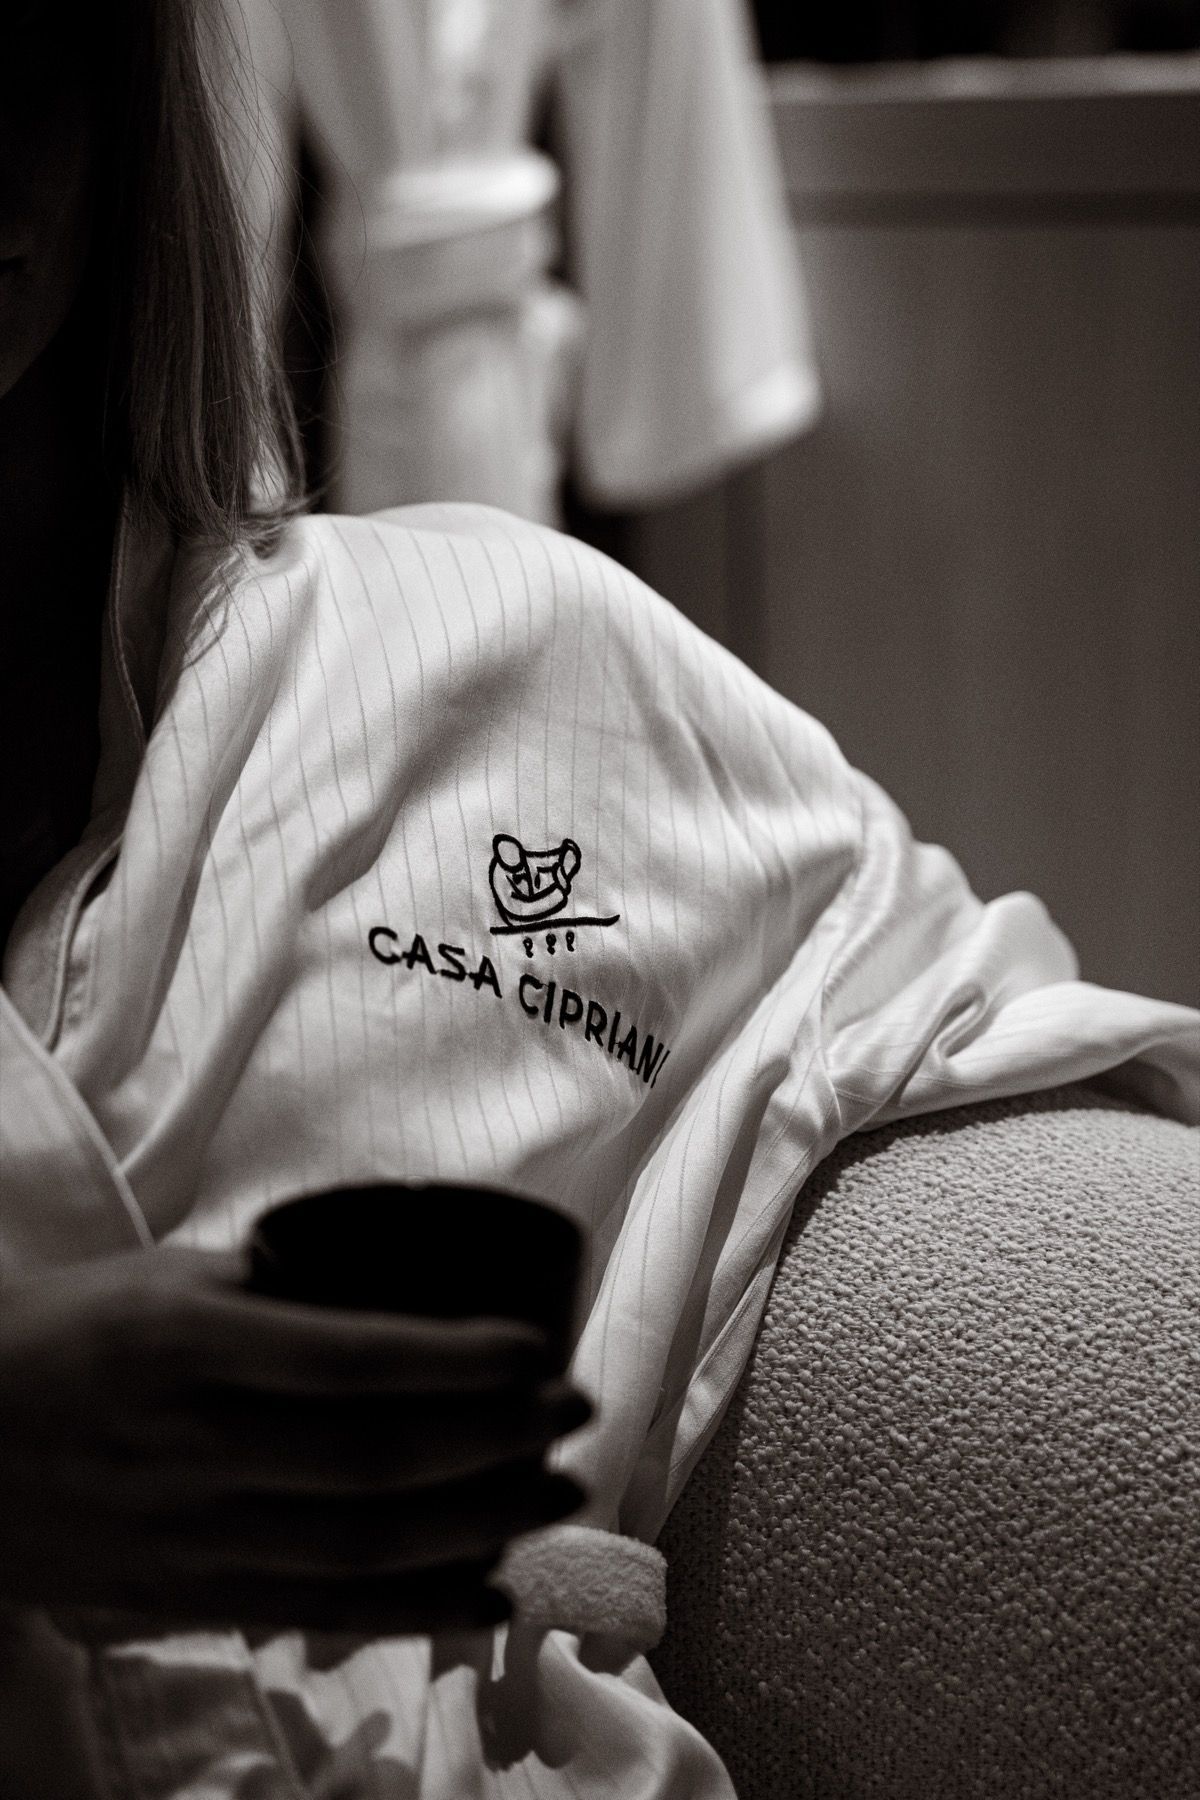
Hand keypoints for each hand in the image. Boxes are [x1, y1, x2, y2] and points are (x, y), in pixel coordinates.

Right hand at [0, 1247, 589, 1632]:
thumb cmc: (65, 1335)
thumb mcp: (160, 1277)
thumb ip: (276, 1282)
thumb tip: (400, 1284)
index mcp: (182, 1346)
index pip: (347, 1360)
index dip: (457, 1360)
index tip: (537, 1349)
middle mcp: (187, 1447)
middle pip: (371, 1462)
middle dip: (494, 1442)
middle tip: (573, 1417)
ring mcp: (184, 1536)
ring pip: (358, 1547)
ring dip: (477, 1526)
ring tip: (556, 1494)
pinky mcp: (181, 1598)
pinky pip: (315, 1615)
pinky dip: (413, 1611)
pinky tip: (489, 1595)